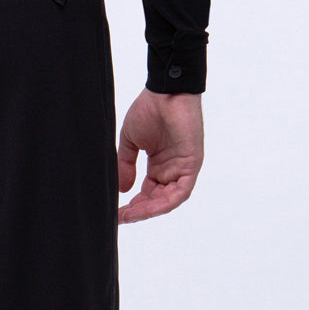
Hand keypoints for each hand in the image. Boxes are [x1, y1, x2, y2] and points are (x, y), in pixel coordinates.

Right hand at [117, 87, 203, 223]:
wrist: (165, 92)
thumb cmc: (149, 110)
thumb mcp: (131, 141)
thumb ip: (126, 164)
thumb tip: (121, 189)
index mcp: (159, 165)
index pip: (147, 193)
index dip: (133, 205)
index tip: (117, 213)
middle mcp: (171, 170)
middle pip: (157, 201)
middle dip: (139, 211)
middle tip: (121, 217)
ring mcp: (182, 169)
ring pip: (168, 200)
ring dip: (150, 209)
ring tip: (131, 214)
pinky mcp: (191, 165)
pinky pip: (181, 191)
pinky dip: (166, 202)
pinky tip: (150, 207)